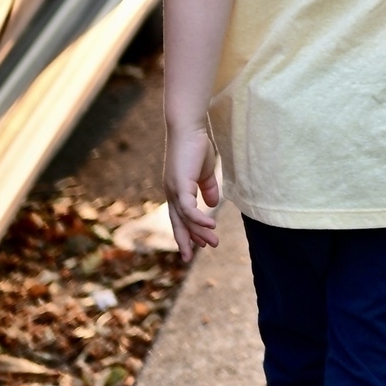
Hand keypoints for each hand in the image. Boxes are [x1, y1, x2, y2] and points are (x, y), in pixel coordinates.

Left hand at [165, 123, 222, 255]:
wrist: (189, 128)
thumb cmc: (196, 146)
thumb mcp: (204, 172)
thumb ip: (208, 188)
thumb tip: (212, 204)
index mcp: (176, 191)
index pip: (180, 217)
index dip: (185, 233)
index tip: (195, 247)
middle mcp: (172, 193)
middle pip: (177, 223)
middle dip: (185, 241)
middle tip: (190, 258)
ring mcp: (174, 190)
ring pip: (185, 219)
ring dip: (199, 233)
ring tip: (213, 243)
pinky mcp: (180, 185)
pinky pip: (189, 209)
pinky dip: (199, 220)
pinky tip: (211, 226)